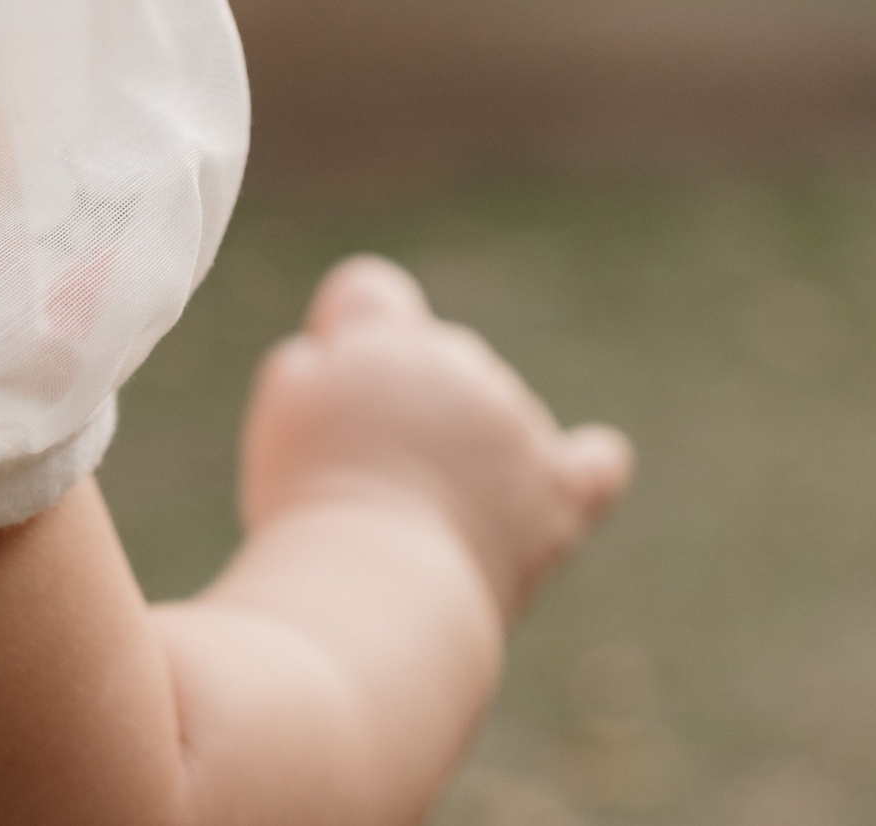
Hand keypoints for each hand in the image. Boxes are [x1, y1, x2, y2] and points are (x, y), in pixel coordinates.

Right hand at [239, 255, 630, 620]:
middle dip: (407, 396)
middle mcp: (459, 361)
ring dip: (471, 441)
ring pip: (499, 410)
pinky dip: (587, 465)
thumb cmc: (309, 501)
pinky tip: (587, 464)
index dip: (346, 330)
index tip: (329, 380)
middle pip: (436, 354)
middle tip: (365, 468)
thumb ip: (313, 364)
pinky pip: (594, 467)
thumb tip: (343, 356)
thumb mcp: (281, 411)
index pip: (368, 291)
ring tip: (421, 511)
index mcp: (383, 334)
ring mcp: (516, 423)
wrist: (374, 584)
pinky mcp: (558, 492)